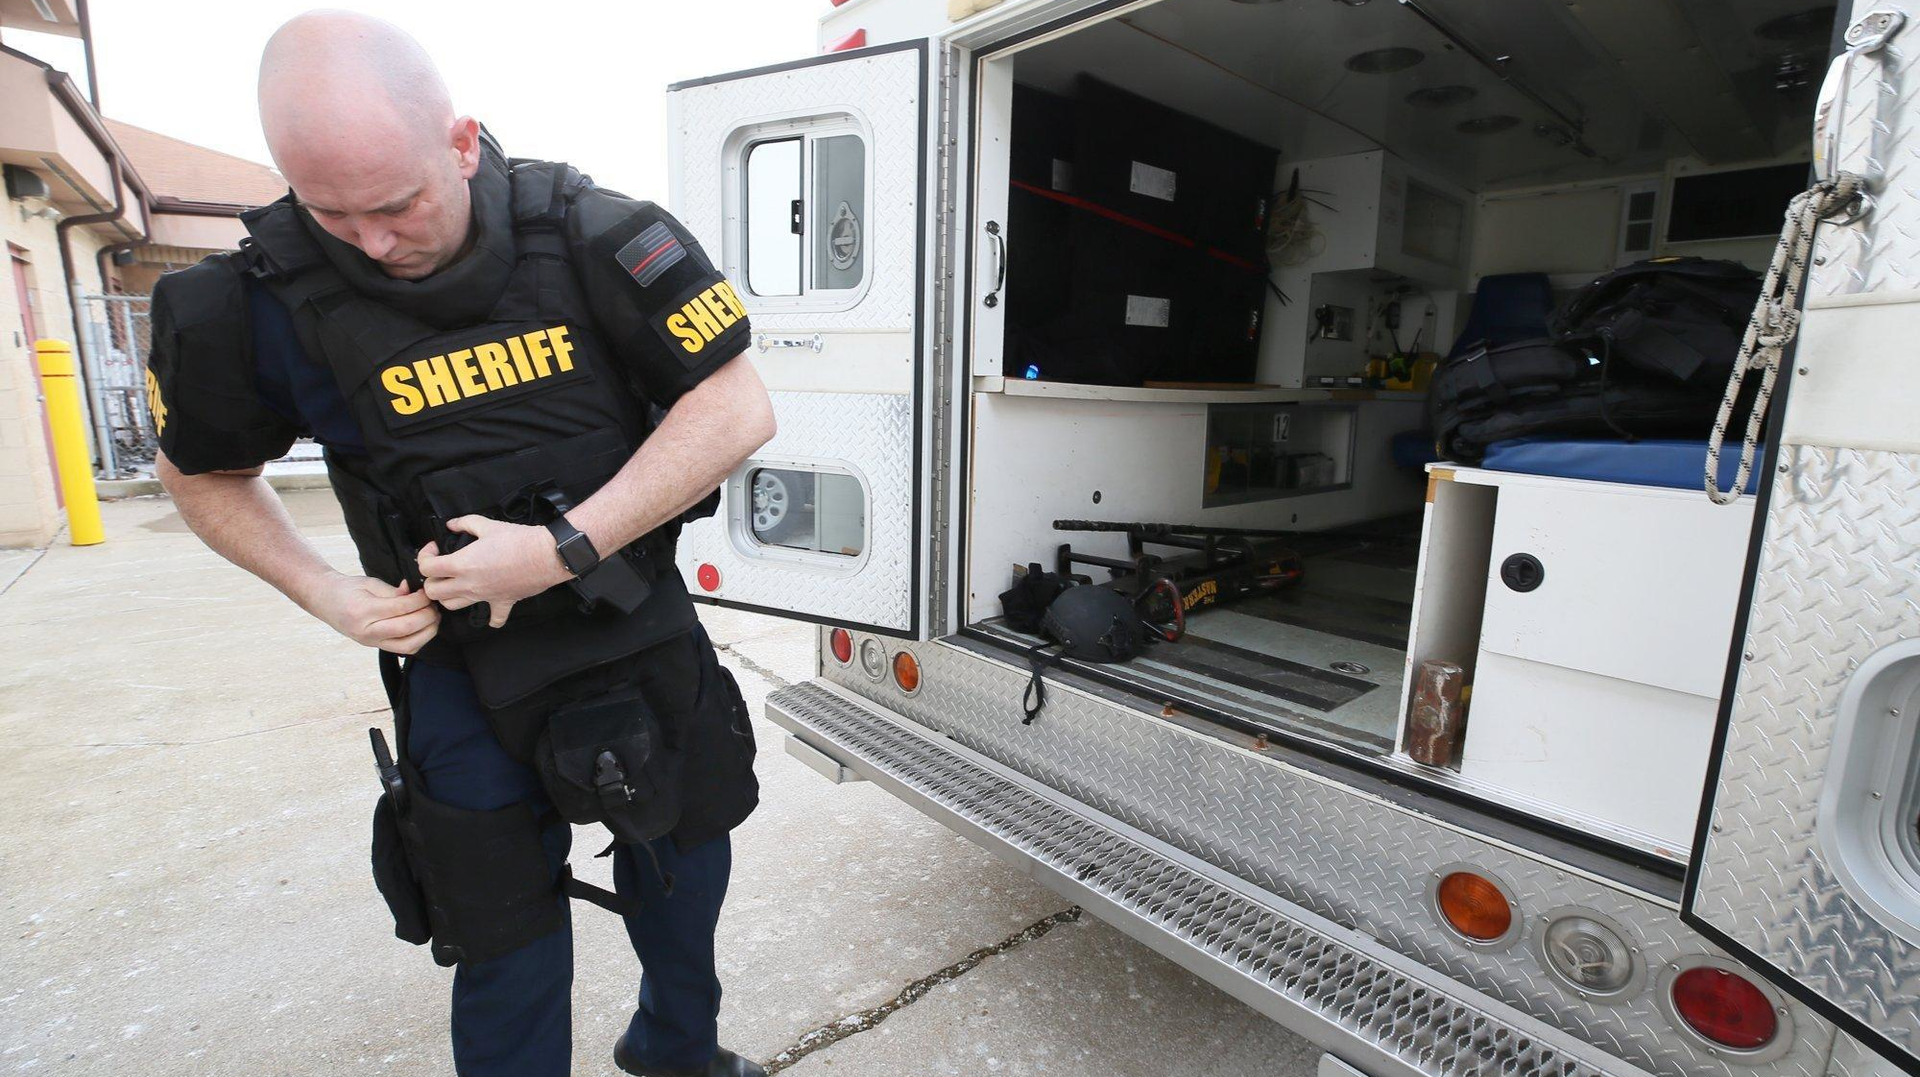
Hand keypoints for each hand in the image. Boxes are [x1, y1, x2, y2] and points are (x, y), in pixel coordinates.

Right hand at [304, 574, 441, 653]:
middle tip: (434, 606)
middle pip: (407, 628)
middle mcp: (366, 631)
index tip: (428, 593)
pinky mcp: (375, 646)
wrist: (325, 600)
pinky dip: (419, 640)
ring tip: (433, 618)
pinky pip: (403, 649)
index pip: (401, 608)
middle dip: (428, 617)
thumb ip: (394, 592)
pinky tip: (424, 627)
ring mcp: (370, 642)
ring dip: (427, 632)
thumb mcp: (370, 583)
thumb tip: (417, 596)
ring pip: (408, 645)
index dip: (420, 600)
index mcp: (363, 611)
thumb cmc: (347, 589)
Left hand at [416, 516, 570, 628]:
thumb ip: (465, 523)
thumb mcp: (488, 525)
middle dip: (431, 580)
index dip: (424, 556)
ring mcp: (484, 596)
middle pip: (433, 592)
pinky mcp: (502, 602)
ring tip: (455, 585)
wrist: (546, 555)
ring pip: (452, 606)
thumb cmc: (520, 540)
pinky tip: (490, 608)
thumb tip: (453, 524)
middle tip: (440, 569)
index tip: (434, 549)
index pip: (426, 568)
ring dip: (448, 597)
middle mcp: (468, 584)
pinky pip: (494, 619)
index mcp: (461, 564)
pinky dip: (490, 618)